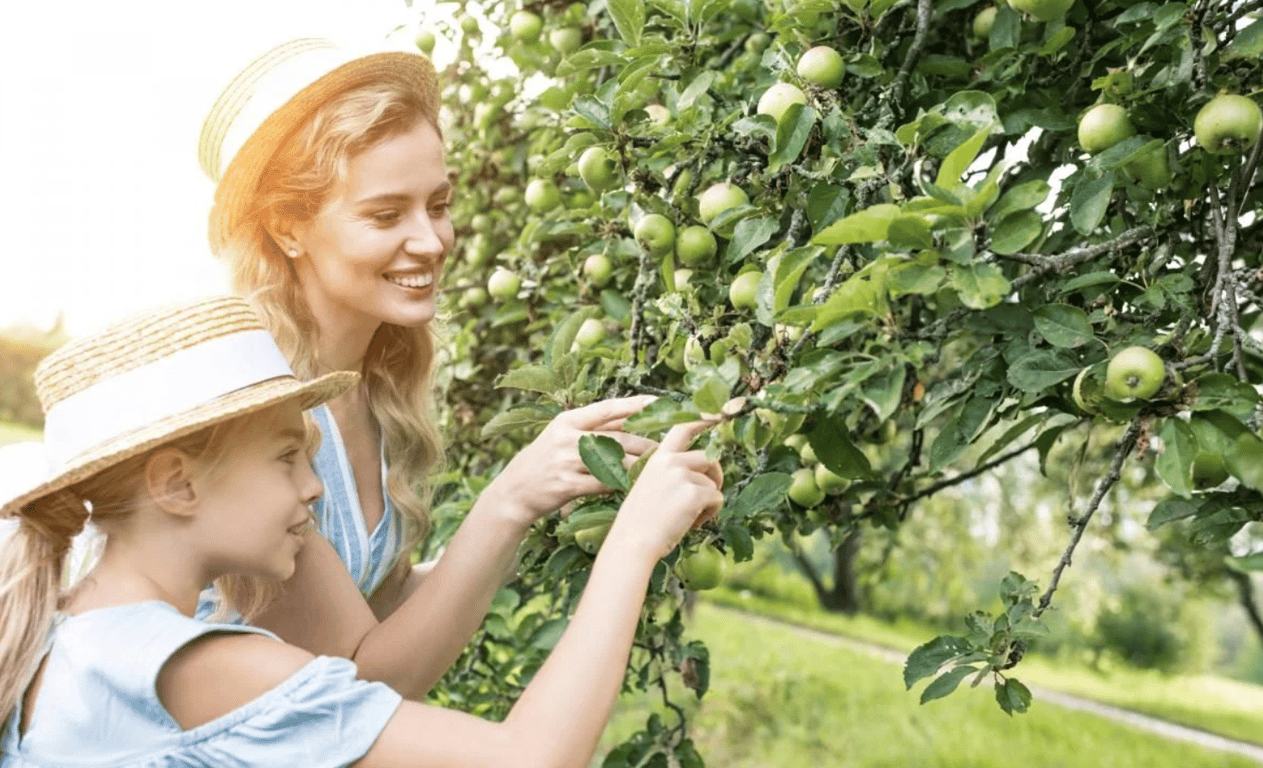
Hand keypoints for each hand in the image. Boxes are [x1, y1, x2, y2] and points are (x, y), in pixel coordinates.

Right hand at [488, 395, 660, 524]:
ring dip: (638, 466)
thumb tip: (631, 416)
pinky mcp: (568, 485)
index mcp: (567, 420)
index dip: (635, 405)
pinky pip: (605, 484)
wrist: (514, 492)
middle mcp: (567, 437)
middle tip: (668, 448)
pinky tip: (634, 487)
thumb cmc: (544, 461)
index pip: (607, 408)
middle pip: (618, 438)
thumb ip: (593, 428)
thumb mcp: (561, 435)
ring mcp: (567, 461)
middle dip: (646, 444)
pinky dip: (622, 484)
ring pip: (615, 461)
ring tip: (656, 468)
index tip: (661, 402)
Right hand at [608, 420, 724, 560]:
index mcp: (658, 458)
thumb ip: (671, 476)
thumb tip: (702, 476)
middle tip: (705, 499)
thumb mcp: (650, 488)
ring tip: (689, 518)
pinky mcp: (694, 493)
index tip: (717, 415)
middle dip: (714, 477)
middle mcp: (670, 461)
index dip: (702, 420)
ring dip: (708, 502)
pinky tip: (692, 524)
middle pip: (709, 457)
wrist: (632, 543)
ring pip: (714, 483)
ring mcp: (683, 475)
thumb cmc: (639, 522)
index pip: (682, 428)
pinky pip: (717, 498)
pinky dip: (710, 514)